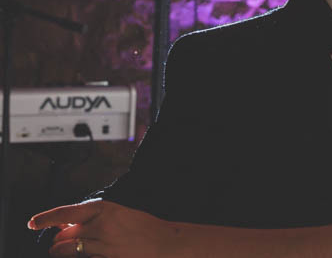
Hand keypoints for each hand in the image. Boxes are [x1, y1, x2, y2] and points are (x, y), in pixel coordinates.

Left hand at [28, 199, 178, 257]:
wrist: (166, 244)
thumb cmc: (147, 228)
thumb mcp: (121, 215)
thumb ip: (96, 219)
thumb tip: (70, 225)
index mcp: (105, 209)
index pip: (66, 213)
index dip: (46, 218)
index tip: (33, 222)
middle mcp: (101, 226)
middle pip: (66, 234)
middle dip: (58, 240)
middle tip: (56, 242)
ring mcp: (103, 245)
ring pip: (70, 249)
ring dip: (62, 251)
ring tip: (58, 251)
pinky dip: (82, 257)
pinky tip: (86, 255)